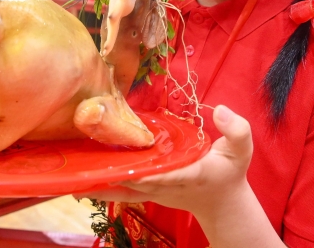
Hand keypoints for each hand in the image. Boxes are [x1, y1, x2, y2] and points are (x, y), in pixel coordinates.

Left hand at [79, 105, 252, 214]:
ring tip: (71, 176)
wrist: (222, 204)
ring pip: (123, 188)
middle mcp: (166, 185)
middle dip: (111, 170)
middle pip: (134, 179)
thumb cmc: (230, 172)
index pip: (165, 172)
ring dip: (99, 182)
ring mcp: (154, 192)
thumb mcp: (242, 150)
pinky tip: (79, 183)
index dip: (144, 169)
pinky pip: (121, 191)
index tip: (124, 163)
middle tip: (83, 160)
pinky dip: (102, 187)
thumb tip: (218, 109)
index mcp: (189, 174)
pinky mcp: (147, 193)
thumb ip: (237, 129)